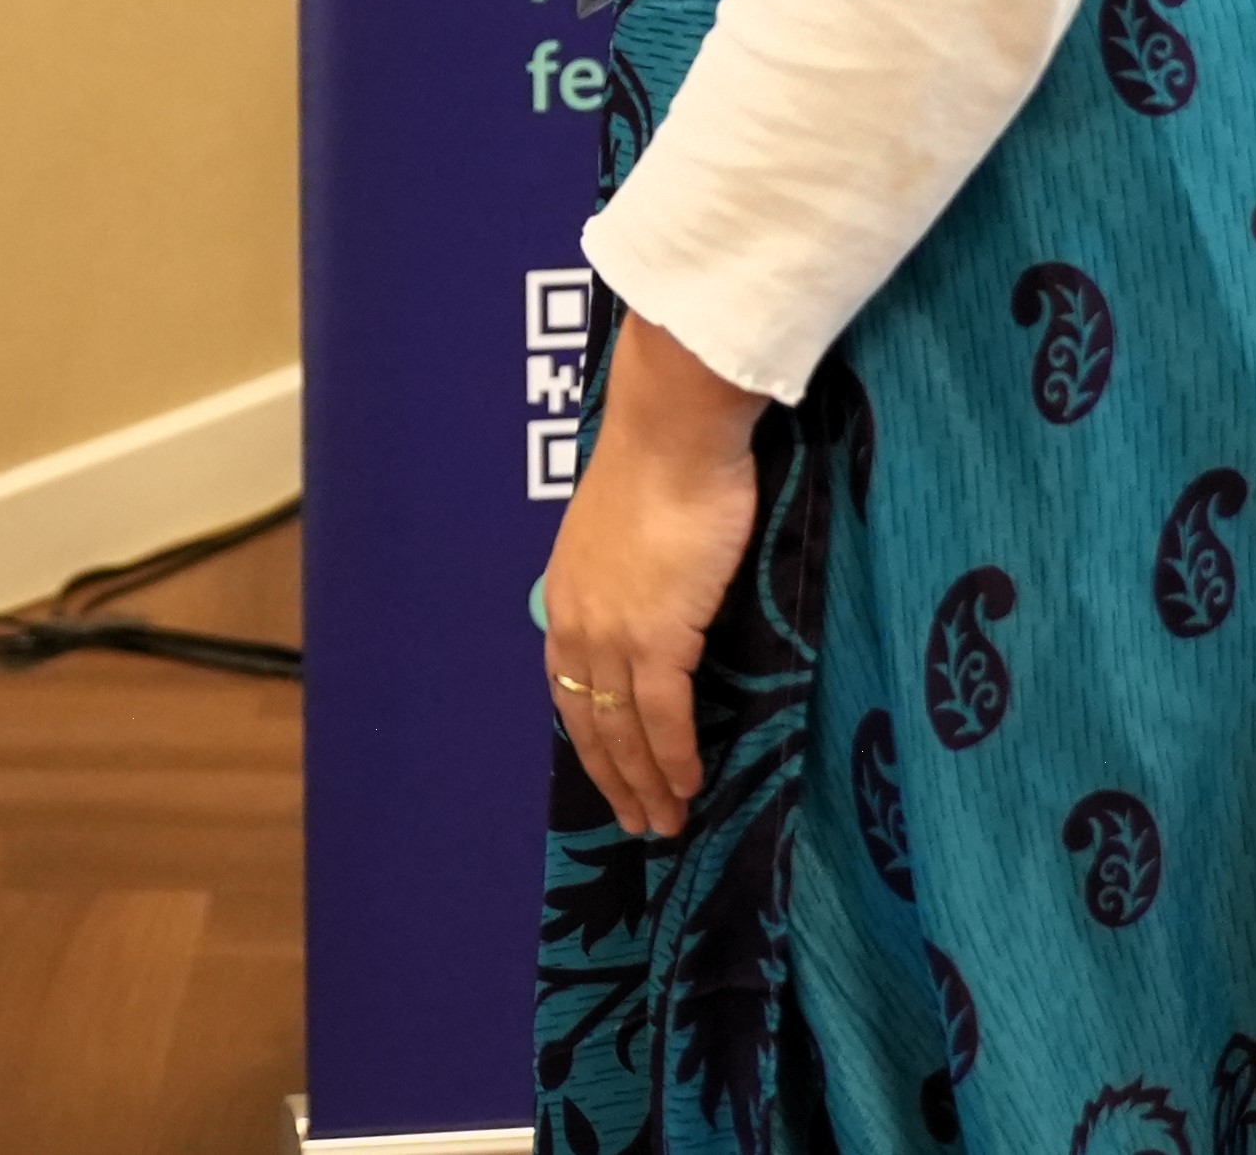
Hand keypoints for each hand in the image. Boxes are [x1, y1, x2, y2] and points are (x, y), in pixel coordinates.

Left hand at [545, 312, 768, 838]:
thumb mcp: (618, 530)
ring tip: (667, 822)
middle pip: (591, 721)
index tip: (608, 775)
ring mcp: (615, 633)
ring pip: (624, 729)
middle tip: (639, 822)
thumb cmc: (660, 468)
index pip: (568, 689)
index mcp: (566, 598)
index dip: (589, 739)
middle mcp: (579, 623)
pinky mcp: (659, 635)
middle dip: (615, 779)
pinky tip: (689, 783)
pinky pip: (664, 715)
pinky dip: (676, 756)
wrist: (674, 433)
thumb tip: (642, 601)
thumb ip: (622, 575)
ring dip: (647, 783)